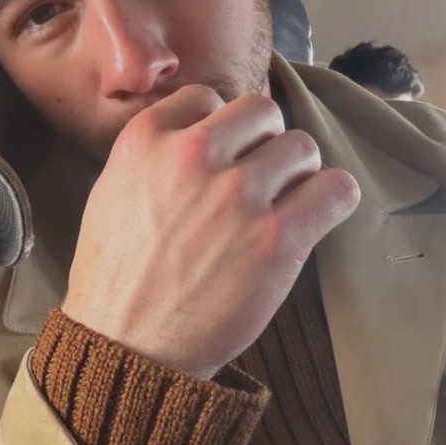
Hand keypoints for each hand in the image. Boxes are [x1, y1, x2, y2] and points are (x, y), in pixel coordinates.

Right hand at [63, 87, 359, 378]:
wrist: (126, 347)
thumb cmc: (115, 278)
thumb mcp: (110, 194)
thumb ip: (153, 156)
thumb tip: (201, 133)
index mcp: (146, 141)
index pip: (206, 97)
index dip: (218, 128)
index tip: (218, 158)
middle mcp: (192, 157)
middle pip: (262, 112)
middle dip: (263, 142)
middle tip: (256, 180)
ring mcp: (237, 196)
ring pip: (302, 147)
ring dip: (297, 174)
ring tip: (281, 206)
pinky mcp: (277, 239)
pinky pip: (336, 190)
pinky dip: (332, 199)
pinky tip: (315, 217)